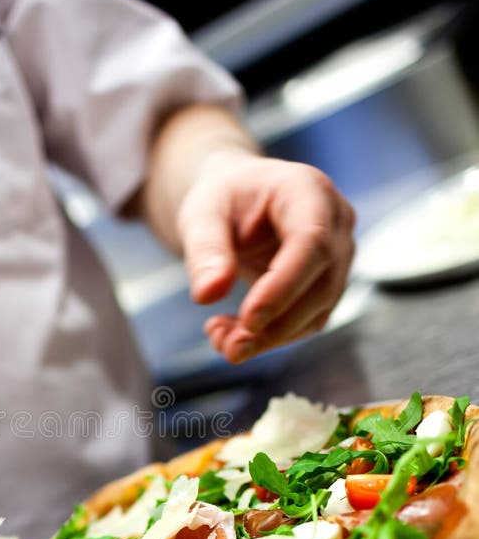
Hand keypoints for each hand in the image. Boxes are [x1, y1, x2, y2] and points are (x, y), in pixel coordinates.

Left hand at [178, 153, 355, 362]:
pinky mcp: (327, 284)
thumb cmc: (222, 200)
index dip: (283, 286)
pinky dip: (271, 337)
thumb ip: (205, 251)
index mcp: (308, 191)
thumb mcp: (201, 215)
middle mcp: (335, 222)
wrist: (236, 202)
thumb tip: (208, 295)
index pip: (311, 243)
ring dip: (271, 338)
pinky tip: (233, 335)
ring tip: (222, 341)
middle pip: (322, 285)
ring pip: (318, 311)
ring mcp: (338, 256)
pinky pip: (307, 321)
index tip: (249, 321)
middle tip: (230, 347)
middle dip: (276, 326)